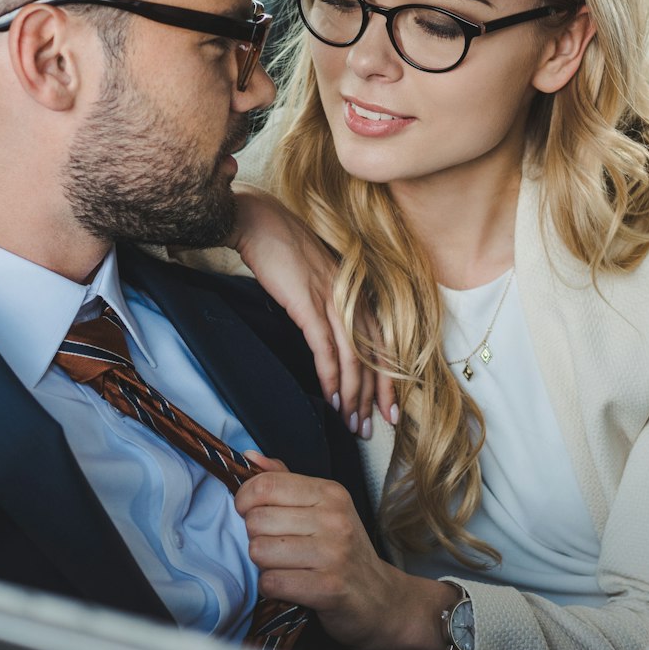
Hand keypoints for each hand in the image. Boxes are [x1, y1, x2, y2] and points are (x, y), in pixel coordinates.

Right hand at [229, 185, 396, 435]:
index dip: (389, 379)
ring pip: (353, 358)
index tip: (389, 408)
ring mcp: (331, 301)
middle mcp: (351, 298)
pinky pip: (325, 349)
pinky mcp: (308, 305)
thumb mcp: (316, 277)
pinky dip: (331, 377)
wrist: (259, 222)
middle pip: (374, 356)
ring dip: (354, 396)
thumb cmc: (283, 249)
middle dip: (376, 397)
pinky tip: (332, 398)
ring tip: (353, 424)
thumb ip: (328, 302)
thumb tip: (328, 332)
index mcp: (355, 292)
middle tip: (375, 427)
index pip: (382, 343)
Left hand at [236, 453, 448, 649]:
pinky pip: (272, 582)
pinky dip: (271, 588)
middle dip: (256, 538)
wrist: (381, 598)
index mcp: (330, 493)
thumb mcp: (323, 508)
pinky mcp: (329, 588)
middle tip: (276, 548)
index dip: (244, 500)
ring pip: (259, 552)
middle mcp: (334, 519)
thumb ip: (285, 481)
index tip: (249, 513)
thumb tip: (251, 457)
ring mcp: (334, 554)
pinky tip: (289, 586)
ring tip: (285, 567)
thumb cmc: (343, 551)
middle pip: (257, 521)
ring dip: (264, 565)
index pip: (265, 485)